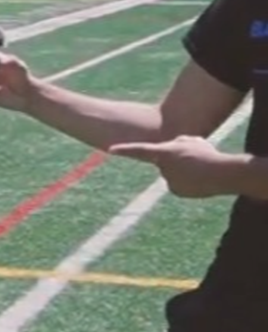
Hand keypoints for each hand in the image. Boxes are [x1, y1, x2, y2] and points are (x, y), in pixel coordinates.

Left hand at [109, 135, 238, 197]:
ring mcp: (168, 180)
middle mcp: (162, 167)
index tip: (110, 150)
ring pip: (173, 174)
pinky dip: (187, 182)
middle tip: (192, 160)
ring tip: (199, 169)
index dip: (124, 150)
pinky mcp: (177, 191)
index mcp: (163, 152)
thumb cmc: (206, 154)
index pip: (139, 150)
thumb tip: (170, 150)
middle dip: (175, 161)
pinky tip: (200, 180)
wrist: (221, 174)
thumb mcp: (191, 141)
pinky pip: (179, 184)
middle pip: (164, 162)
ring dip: (183, 172)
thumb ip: (176, 143)